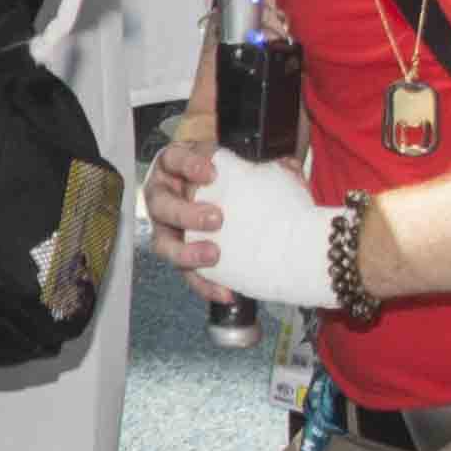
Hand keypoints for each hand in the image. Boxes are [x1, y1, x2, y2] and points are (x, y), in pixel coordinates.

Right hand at [155, 147, 341, 313]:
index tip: (211, 173)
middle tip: (217, 218)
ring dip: (187, 252)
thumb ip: (264, 166)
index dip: (188, 165)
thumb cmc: (228, 179)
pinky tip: (224, 291)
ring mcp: (166, 229)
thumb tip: (288, 168)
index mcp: (175, 166)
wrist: (228, 203)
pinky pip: (185, 274)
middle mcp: (163, 197)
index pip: (173, 159)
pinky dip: (204, 284)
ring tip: (214, 255)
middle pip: (162, 205)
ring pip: (163, 243)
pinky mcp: (178, 257)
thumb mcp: (241, 166)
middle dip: (186, 213)